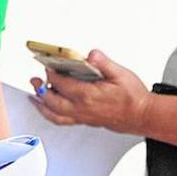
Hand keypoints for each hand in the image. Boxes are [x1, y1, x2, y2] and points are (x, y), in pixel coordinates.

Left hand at [29, 50, 151, 134]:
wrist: (142, 116)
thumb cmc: (133, 97)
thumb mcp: (121, 74)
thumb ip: (104, 63)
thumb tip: (91, 54)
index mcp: (88, 95)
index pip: (61, 83)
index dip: (51, 73)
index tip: (47, 65)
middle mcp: (82, 108)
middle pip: (52, 100)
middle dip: (40, 88)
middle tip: (34, 79)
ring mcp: (82, 116)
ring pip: (54, 114)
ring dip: (41, 104)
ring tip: (34, 95)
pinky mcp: (85, 121)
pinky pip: (61, 120)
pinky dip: (50, 114)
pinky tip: (47, 108)